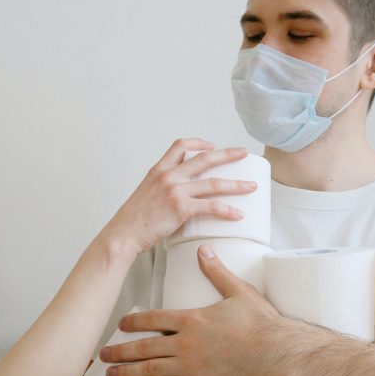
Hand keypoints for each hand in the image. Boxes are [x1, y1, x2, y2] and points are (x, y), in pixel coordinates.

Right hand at [101, 139, 257, 257]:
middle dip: (228, 155)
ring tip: (250, 187)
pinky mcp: (181, 207)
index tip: (211, 146)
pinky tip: (237, 214)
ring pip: (214, 183)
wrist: (124, 233)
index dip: (199, 143)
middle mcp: (169, 175)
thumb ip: (162, 186)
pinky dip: (227, 210)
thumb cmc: (134, 219)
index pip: (180, 146)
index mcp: (159, 170)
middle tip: (244, 154)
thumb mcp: (145, 192)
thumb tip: (178, 191)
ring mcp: (176, 190)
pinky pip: (211, 206)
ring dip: (236, 185)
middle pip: (205, 158)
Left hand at [101, 244, 308, 375]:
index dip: (133, 322)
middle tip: (102, 355)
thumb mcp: (239, 291)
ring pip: (150, 371)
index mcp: (192, 319)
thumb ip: (216, 272)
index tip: (120, 325)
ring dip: (127, 374)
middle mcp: (185, 343)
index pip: (153, 319)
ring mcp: (192, 367)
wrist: (279, 353)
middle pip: (144, 346)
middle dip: (120, 350)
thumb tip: (203, 251)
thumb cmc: (263, 323)